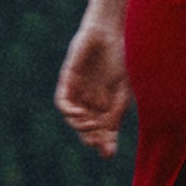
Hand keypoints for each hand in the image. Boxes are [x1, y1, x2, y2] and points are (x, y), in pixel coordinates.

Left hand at [55, 21, 129, 156]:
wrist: (110, 33)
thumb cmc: (120, 59)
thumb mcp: (123, 92)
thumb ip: (115, 115)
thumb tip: (109, 140)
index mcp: (106, 104)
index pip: (102, 131)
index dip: (104, 143)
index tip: (108, 153)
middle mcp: (90, 101)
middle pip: (87, 128)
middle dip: (92, 138)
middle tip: (99, 142)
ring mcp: (77, 92)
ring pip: (73, 118)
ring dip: (80, 127)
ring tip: (91, 125)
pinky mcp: (67, 81)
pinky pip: (62, 102)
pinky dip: (69, 112)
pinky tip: (79, 114)